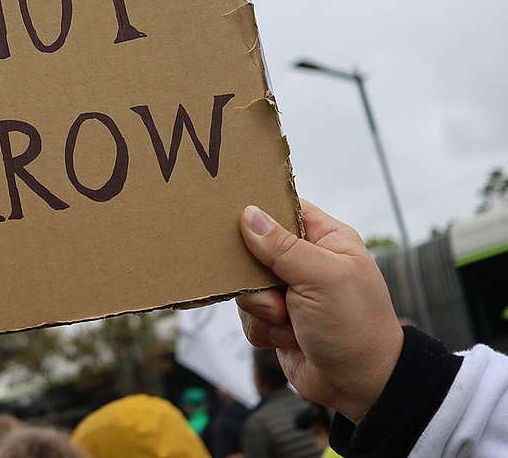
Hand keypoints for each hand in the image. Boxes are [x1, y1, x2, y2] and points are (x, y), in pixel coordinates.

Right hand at [236, 199, 403, 422]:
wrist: (360, 387)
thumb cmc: (354, 326)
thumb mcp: (322, 278)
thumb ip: (282, 247)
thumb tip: (249, 214)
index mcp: (326, 239)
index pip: (285, 208)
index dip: (260, 208)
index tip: (234, 214)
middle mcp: (306, 262)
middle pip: (255, 248)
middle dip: (255, 274)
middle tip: (272, 289)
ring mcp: (290, 292)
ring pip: (247, 286)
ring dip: (261, 308)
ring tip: (287, 320)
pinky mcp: (276, 320)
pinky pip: (248, 316)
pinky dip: (263, 330)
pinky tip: (287, 338)